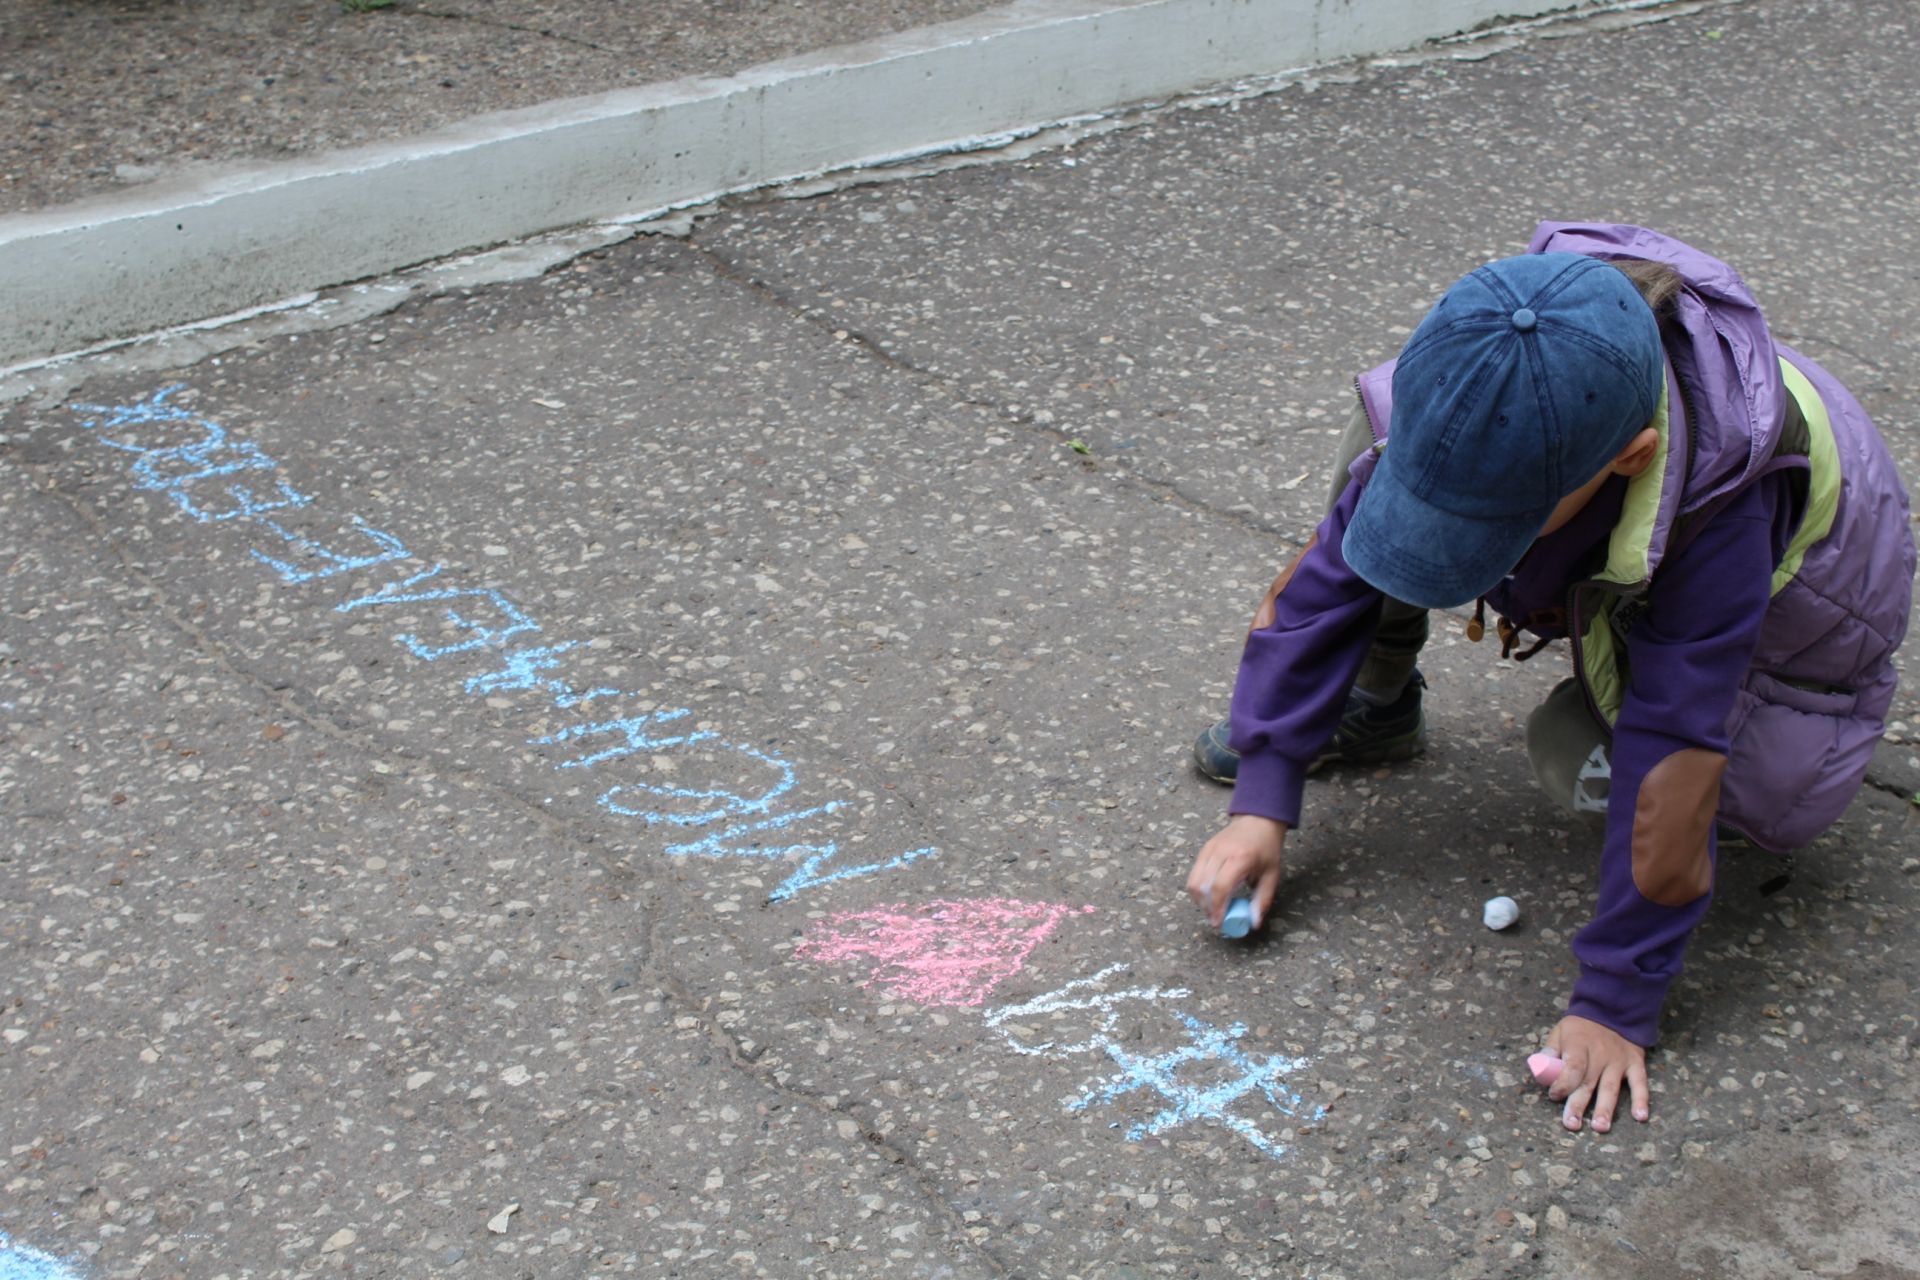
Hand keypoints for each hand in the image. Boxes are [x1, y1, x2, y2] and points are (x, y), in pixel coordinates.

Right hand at [1186, 814, 1286, 930]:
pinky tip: (1209, 896)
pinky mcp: (1203, 850)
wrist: (1258, 820)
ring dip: (1199, 900)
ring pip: (1193, 881)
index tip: (1219, 923)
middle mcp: (1220, 853)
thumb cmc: (1266, 848)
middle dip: (1206, 907)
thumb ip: (1263, 900)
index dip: (1217, 908)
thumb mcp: (1272, 875)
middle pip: (1202, 886)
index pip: (1220, 887)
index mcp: (1240, 858)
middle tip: (1216, 919)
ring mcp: (1209, 850)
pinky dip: (1198, 889)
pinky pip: (1194, 874)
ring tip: (1211, 909)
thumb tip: (1253, 923)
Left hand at [1545, 1015, 1649, 1133]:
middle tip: (1572, 1124)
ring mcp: (1619, 1060)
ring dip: (1605, 1109)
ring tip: (1600, 1128)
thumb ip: (1552, 1050)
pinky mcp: (1635, 1063)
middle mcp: (1600, 1054)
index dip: (1563, 1083)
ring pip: (1610, 1087)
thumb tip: (1541, 1071)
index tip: (1554, 1095)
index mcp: (1579, 1044)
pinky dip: (1641, 1100)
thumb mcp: (1561, 1030)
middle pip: (1588, 1082)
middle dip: (1578, 1104)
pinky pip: (1640, 1083)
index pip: (1572, 1067)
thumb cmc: (1581, 1027)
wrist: (1613, 1009)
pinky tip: (1640, 1117)